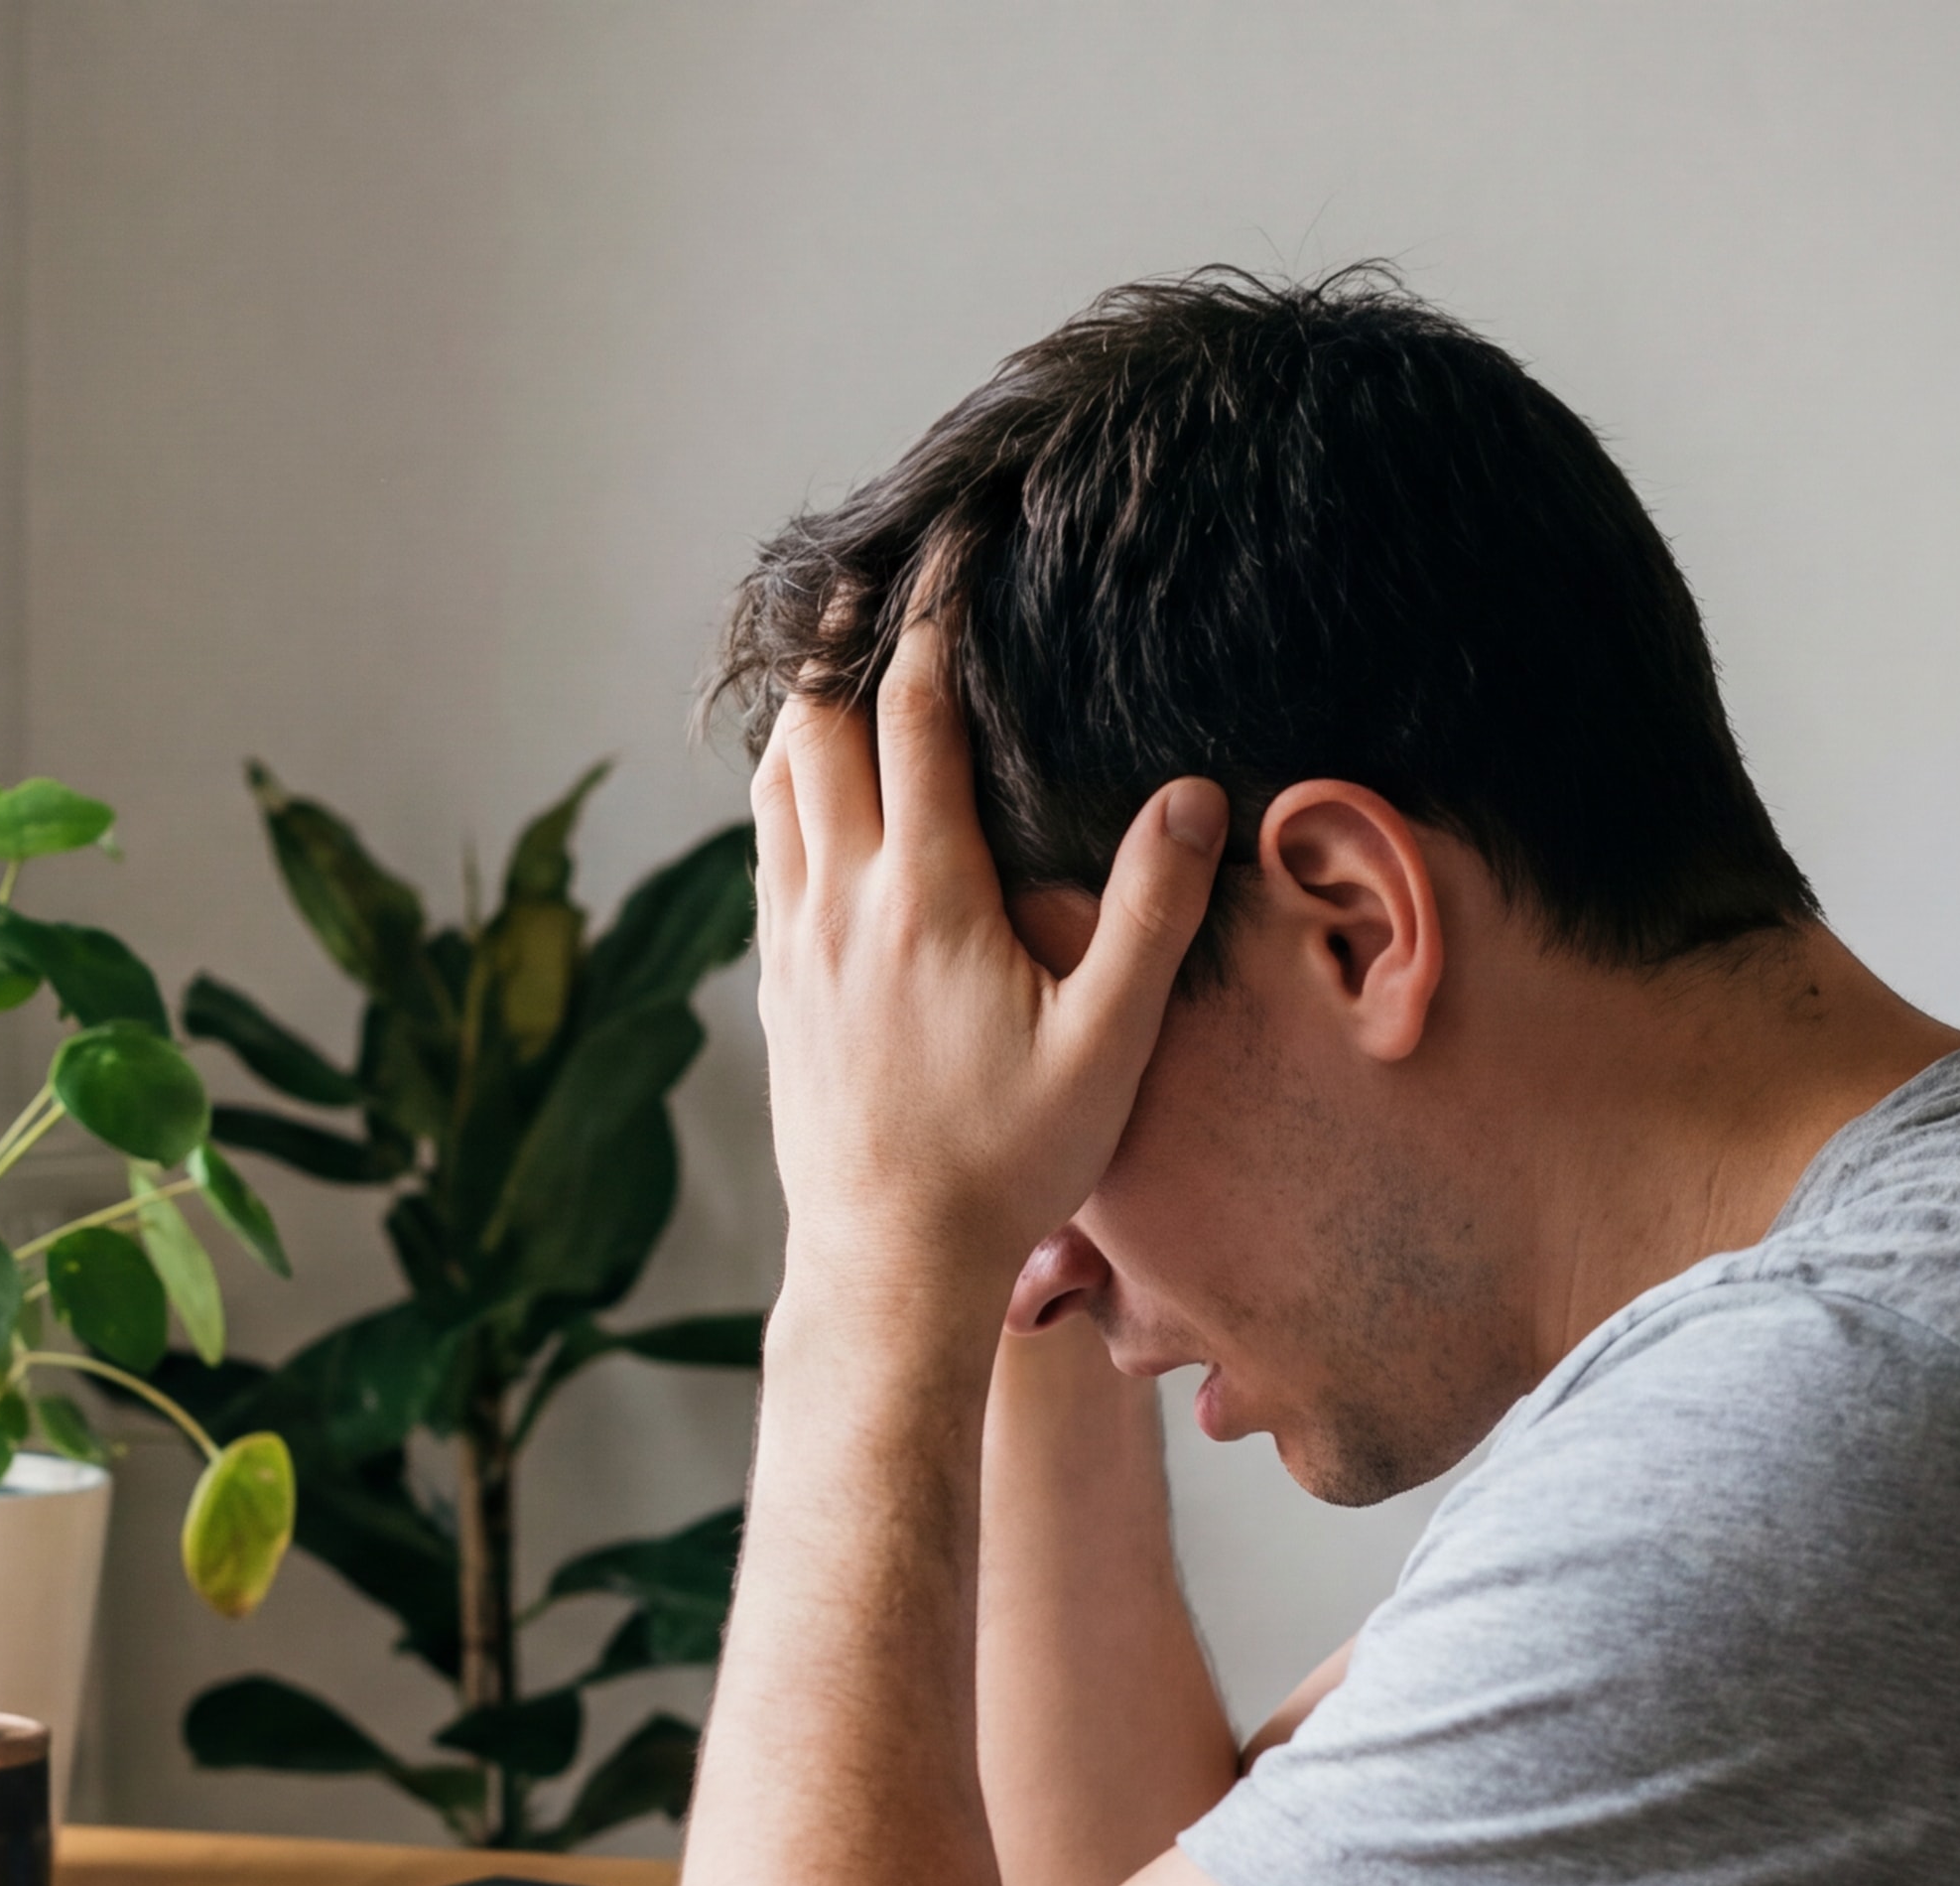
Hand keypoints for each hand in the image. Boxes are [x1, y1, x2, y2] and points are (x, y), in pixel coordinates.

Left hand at [747, 611, 1221, 1328]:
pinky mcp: (774, 986)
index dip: (928, 617)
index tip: (948, 548)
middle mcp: (841, 900)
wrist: (887, 1262)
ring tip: (822, 656)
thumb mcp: (1105, 1044)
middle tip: (860, 565)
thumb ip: (1149, 914)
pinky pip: (765, 852)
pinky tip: (800, 789)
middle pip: (817, 725)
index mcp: (925, 895)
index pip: (916, 713)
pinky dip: (780, 789)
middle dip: (836, 635)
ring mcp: (794, 942)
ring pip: (775, 785)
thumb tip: (1193, 795)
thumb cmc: (1006, 1162)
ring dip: (798, 708)